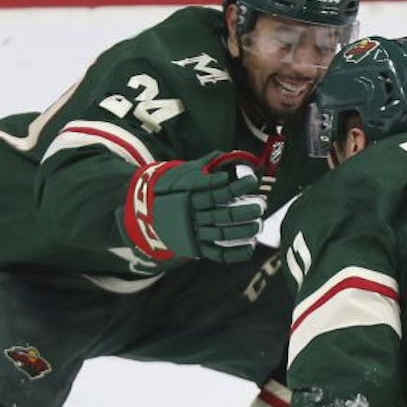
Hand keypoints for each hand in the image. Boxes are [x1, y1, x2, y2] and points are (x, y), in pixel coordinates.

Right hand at [120, 150, 264, 263]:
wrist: (145, 212)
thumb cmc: (171, 190)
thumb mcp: (182, 174)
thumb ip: (203, 165)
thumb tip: (221, 154)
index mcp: (191, 195)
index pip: (216, 190)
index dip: (235, 186)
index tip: (252, 180)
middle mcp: (192, 215)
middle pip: (222, 214)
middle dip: (244, 211)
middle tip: (261, 206)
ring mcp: (193, 232)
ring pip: (222, 233)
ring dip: (243, 231)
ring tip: (258, 226)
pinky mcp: (194, 247)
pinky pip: (216, 253)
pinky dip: (234, 253)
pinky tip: (250, 247)